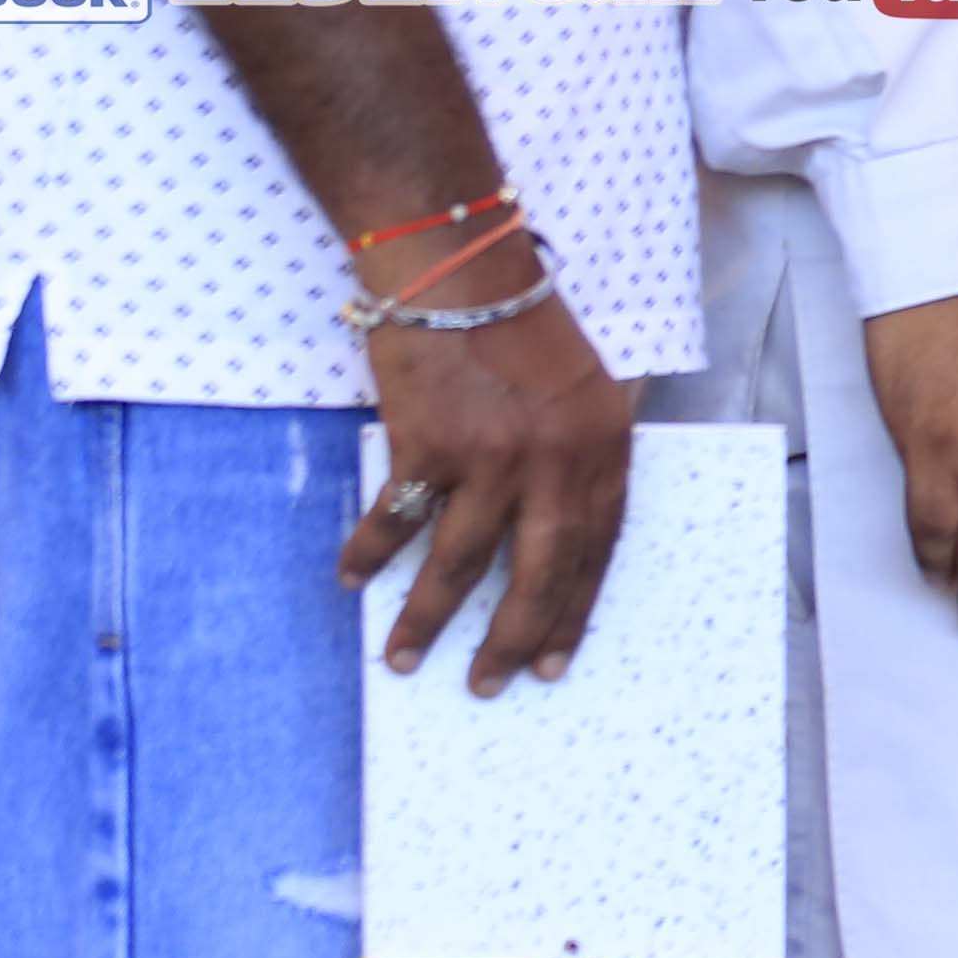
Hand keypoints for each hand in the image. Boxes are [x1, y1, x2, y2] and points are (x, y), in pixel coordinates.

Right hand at [349, 289, 635, 691]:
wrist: (461, 271)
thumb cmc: (521, 325)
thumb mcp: (585, 387)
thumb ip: (580, 453)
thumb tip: (562, 528)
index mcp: (605, 446)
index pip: (600, 548)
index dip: (575, 609)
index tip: (554, 660)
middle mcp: (556, 460)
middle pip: (541, 571)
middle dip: (514, 636)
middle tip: (491, 686)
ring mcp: (493, 457)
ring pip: (462, 563)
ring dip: (429, 617)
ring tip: (404, 660)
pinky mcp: (429, 446)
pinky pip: (398, 520)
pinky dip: (370, 554)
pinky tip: (353, 581)